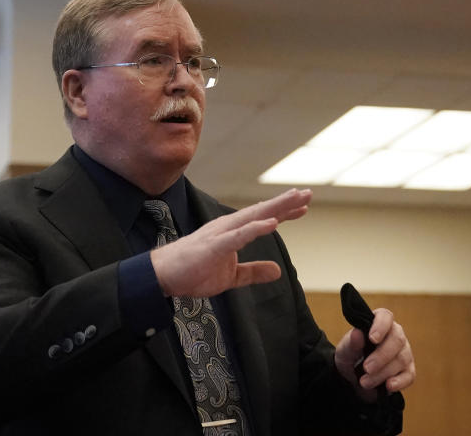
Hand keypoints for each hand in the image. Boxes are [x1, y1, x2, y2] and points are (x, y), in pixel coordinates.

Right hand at [150, 188, 310, 297]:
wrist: (162, 276)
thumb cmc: (193, 271)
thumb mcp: (231, 277)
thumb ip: (254, 272)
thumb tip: (278, 271)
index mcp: (233, 232)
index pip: (263, 219)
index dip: (284, 212)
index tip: (303, 206)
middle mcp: (228, 227)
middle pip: (262, 212)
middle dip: (285, 203)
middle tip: (308, 193)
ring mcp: (221, 234)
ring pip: (253, 217)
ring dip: (275, 208)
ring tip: (296, 200)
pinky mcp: (213, 246)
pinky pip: (238, 236)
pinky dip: (256, 228)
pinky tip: (272, 223)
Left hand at [334, 308, 414, 401]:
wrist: (353, 380)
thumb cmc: (351, 357)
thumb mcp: (345, 351)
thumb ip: (351, 343)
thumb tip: (357, 333)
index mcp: (379, 323)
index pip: (385, 316)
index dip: (380, 326)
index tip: (372, 339)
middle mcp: (395, 335)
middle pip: (397, 340)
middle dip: (381, 356)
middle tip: (366, 368)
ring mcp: (404, 353)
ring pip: (401, 359)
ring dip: (382, 373)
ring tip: (364, 382)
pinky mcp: (408, 371)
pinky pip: (409, 376)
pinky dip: (399, 381)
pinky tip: (388, 386)